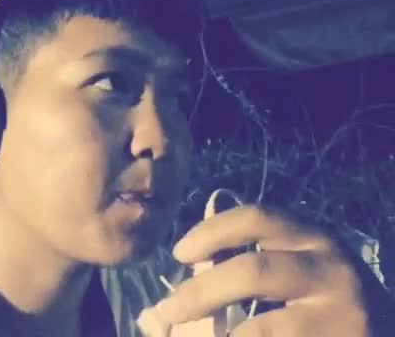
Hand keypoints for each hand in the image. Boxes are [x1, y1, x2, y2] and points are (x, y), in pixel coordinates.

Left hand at [155, 205, 370, 335]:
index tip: (179, 252)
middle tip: (169, 308)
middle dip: (200, 292)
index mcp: (312, 237)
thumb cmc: (329, 297)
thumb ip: (260, 255)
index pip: (255, 217)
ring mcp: (340, 315)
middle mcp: (329, 268)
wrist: (383, 331)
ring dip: (214, 336)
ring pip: (259, 329)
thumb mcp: (301, 264)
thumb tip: (194, 262)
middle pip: (251, 271)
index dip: (210, 232)